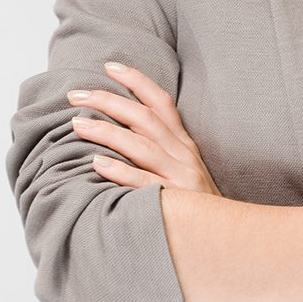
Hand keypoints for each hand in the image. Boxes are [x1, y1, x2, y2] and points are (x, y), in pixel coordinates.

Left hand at [67, 61, 221, 195]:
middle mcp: (183, 154)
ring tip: (78, 124)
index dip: (136, 81)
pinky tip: (98, 163)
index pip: (161, 103)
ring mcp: (180, 177)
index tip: (109, 67)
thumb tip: (121, 130)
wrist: (226, 234)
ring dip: (107, 132)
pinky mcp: (176, 201)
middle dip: (109, 102)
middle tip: (76, 95)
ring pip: (141, 146)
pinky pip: (143, 183)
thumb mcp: (184, 168)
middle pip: (144, 118)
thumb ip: (160, 149)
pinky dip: (120, 171)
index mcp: (184, 143)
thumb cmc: (197, 203)